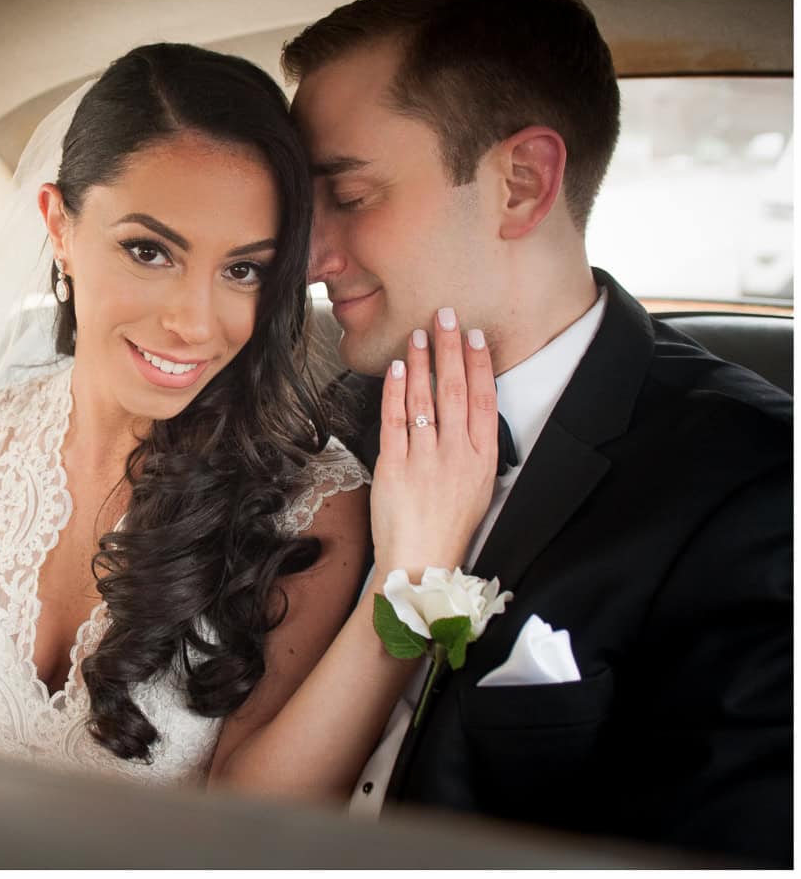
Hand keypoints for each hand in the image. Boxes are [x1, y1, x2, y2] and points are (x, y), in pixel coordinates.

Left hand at [369, 307, 498, 577]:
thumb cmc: (448, 530)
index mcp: (482, 459)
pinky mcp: (394, 468)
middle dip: (450, 348)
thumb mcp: (478, 488)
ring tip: (419, 333)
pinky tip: (399, 368)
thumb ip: (473, 450)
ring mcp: (425, 460)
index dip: (479, 363)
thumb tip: (468, 413)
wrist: (420, 563)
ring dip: (422, 361)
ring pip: (425, 399)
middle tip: (445, 316)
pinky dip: (397, 391)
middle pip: (454, 390)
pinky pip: (396, 420)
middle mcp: (456, 455)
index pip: (483, 399)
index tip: (474, 336)